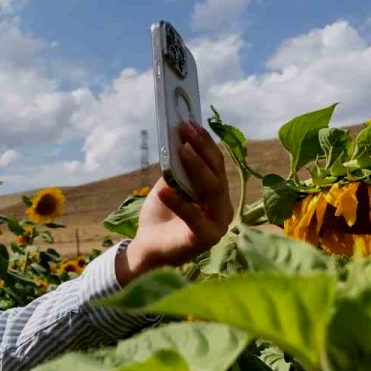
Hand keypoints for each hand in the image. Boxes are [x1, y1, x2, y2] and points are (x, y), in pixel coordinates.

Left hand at [118, 120, 234, 284]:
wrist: (147, 248)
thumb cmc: (160, 216)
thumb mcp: (168, 186)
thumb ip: (177, 169)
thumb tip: (178, 141)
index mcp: (217, 193)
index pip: (216, 163)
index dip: (204, 142)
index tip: (190, 123)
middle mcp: (223, 206)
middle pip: (217, 172)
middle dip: (201, 148)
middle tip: (185, 130)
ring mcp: (218, 223)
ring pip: (211, 190)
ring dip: (196, 168)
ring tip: (180, 150)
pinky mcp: (206, 238)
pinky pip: (194, 217)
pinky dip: (178, 203)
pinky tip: (163, 192)